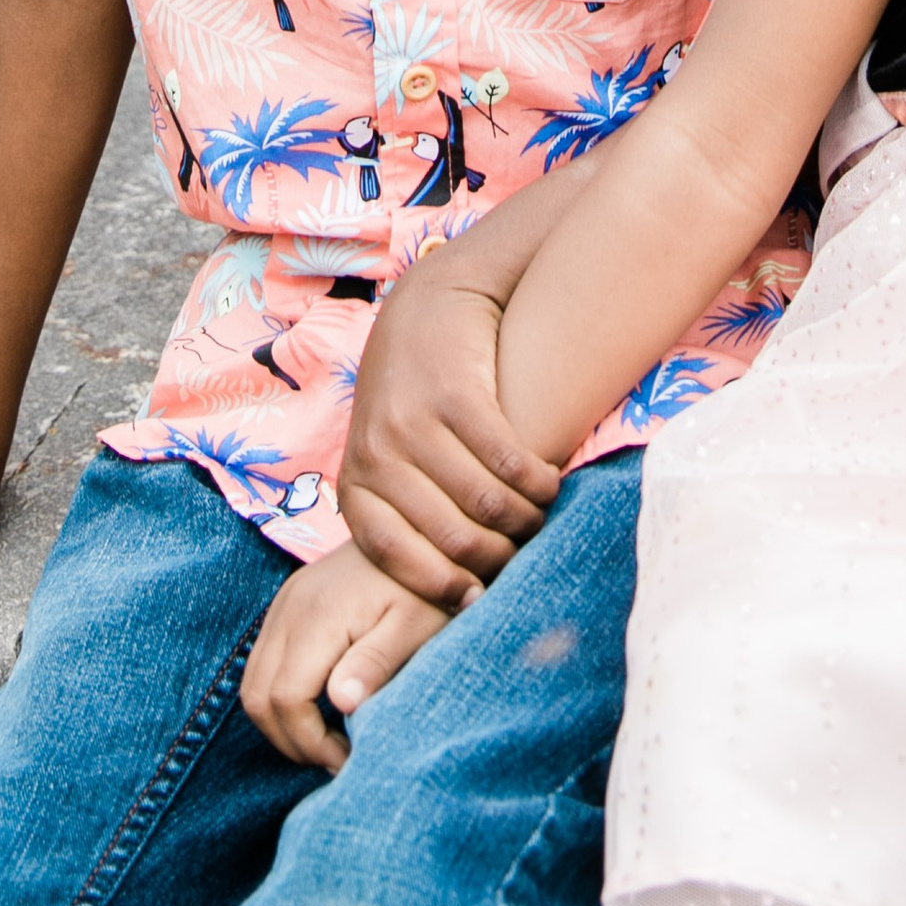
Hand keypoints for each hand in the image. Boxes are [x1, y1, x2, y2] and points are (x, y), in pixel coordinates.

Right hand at [240, 545, 452, 769]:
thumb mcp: (417, 625)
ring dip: (282, 723)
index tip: (348, 758)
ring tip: (328, 741)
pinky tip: (321, 708)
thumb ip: (377, 662)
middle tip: (336, 758)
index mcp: (318, 616)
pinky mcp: (286, 605)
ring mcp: (282, 604)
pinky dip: (280, 697)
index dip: (310, 743)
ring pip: (252, 685)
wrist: (417, 526)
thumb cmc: (425, 587)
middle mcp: (288, 608)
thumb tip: (341, 703)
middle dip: (291, 741)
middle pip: (257, 699)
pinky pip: (262, 665)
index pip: (286, 700)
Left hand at [339, 255, 559, 606]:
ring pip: (486, 502)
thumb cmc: (413, 401)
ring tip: (541, 517)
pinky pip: (508, 459)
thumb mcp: (388, 457)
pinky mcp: (455, 394)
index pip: (394, 557)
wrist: (428, 306)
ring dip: (525, 519)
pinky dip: (537, 481)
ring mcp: (413, 422)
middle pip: (450, 536)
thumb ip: (405, 513)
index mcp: (356, 483)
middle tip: (523, 553)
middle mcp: (377, 454)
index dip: (439, 585)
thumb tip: (445, 599)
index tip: (477, 598)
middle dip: (495, 556)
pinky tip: (549, 483)